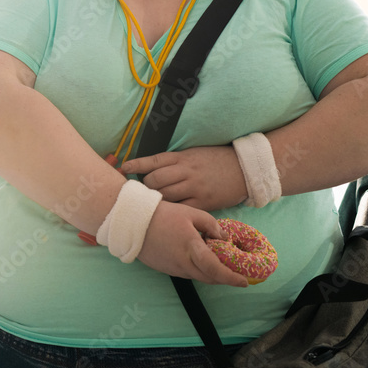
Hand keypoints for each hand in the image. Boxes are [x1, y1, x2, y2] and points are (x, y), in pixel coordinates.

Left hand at [121, 146, 247, 210]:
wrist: (244, 169)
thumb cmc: (216, 160)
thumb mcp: (194, 154)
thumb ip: (174, 161)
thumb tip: (151, 168)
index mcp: (183, 157)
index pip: (154, 160)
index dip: (136, 165)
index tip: (124, 168)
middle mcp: (187, 171)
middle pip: (155, 180)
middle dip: (145, 186)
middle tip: (143, 191)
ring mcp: (195, 187)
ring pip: (165, 196)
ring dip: (156, 200)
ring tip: (153, 203)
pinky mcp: (203, 203)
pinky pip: (181, 209)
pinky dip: (172, 211)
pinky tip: (168, 213)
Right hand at [137, 201, 248, 286]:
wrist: (133, 222)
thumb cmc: (163, 214)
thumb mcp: (191, 213)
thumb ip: (211, 226)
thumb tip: (224, 238)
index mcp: (192, 248)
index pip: (216, 270)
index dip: (231, 278)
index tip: (244, 281)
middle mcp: (183, 263)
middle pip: (209, 278)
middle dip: (223, 278)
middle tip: (234, 273)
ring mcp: (173, 268)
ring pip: (197, 276)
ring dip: (209, 273)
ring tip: (215, 262)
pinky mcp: (164, 269)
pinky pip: (185, 273)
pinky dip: (196, 269)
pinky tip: (196, 258)